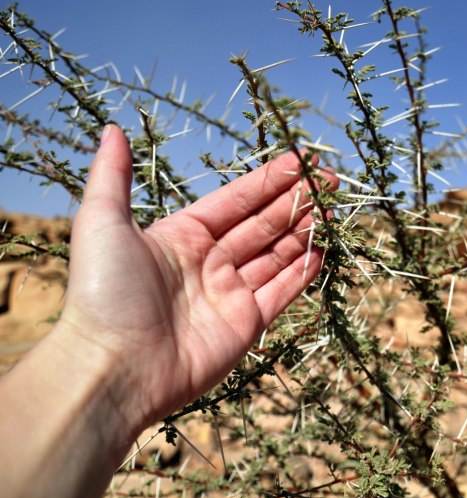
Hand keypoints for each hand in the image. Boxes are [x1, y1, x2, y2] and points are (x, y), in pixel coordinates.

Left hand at [56, 124, 336, 429]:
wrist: (113, 368)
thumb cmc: (104, 293)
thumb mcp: (101, 222)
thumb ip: (114, 176)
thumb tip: (112, 130)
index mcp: (180, 236)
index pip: (236, 200)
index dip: (269, 180)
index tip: (302, 161)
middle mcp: (208, 262)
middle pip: (263, 225)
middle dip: (296, 202)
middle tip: (331, 182)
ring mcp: (229, 294)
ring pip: (277, 255)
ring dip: (305, 232)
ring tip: (334, 210)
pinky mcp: (246, 325)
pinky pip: (282, 292)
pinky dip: (304, 272)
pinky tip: (323, 250)